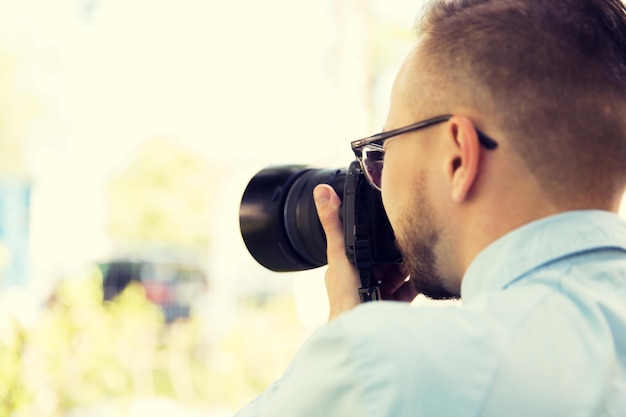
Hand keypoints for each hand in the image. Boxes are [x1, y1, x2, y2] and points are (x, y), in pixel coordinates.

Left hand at [314, 185, 418, 319]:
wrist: (362, 327)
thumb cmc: (345, 295)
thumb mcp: (339, 252)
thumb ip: (333, 223)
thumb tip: (321, 191)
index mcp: (345, 268)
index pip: (359, 246)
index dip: (372, 236)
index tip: (386, 222)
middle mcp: (360, 280)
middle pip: (381, 260)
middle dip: (393, 251)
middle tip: (406, 238)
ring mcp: (377, 294)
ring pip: (396, 274)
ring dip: (406, 265)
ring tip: (416, 253)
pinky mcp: (392, 306)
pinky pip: (408, 291)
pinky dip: (415, 282)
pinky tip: (422, 273)